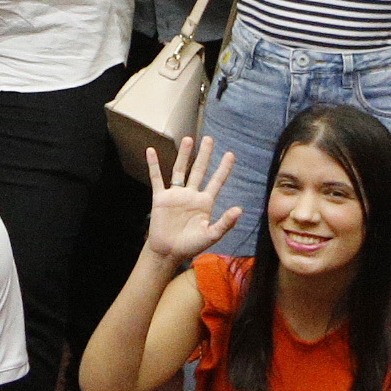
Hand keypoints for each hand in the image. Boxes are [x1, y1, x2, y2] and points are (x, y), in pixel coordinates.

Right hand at [140, 135, 241, 262]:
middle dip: (205, 155)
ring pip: (180, 170)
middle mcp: (191, 195)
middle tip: (209, 139)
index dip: (223, 168)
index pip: (216, 181)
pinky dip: (154, 165)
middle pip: (199, 170)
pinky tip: (151, 151)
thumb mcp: (211, 236)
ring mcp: (175, 195)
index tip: (230, 154)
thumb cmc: (191, 246)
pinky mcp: (160, 198)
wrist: (168, 252)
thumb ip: (225, 223)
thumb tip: (239, 209)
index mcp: (205, 203)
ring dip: (183, 155)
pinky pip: (156, 179)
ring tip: (188, 139)